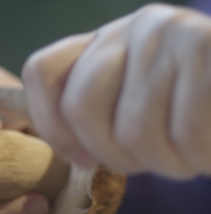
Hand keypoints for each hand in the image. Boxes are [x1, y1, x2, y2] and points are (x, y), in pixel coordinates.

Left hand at [22, 3, 210, 178]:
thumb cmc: (201, 106)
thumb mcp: (144, 101)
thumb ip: (103, 113)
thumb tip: (74, 152)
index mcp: (106, 42)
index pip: (41, 71)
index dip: (50, 124)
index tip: (81, 159)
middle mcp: (132, 28)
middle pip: (80, 108)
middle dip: (114, 157)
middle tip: (152, 162)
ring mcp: (170, 34)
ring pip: (134, 131)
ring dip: (167, 164)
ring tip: (190, 155)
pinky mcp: (207, 48)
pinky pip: (185, 135)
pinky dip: (201, 159)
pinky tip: (210, 151)